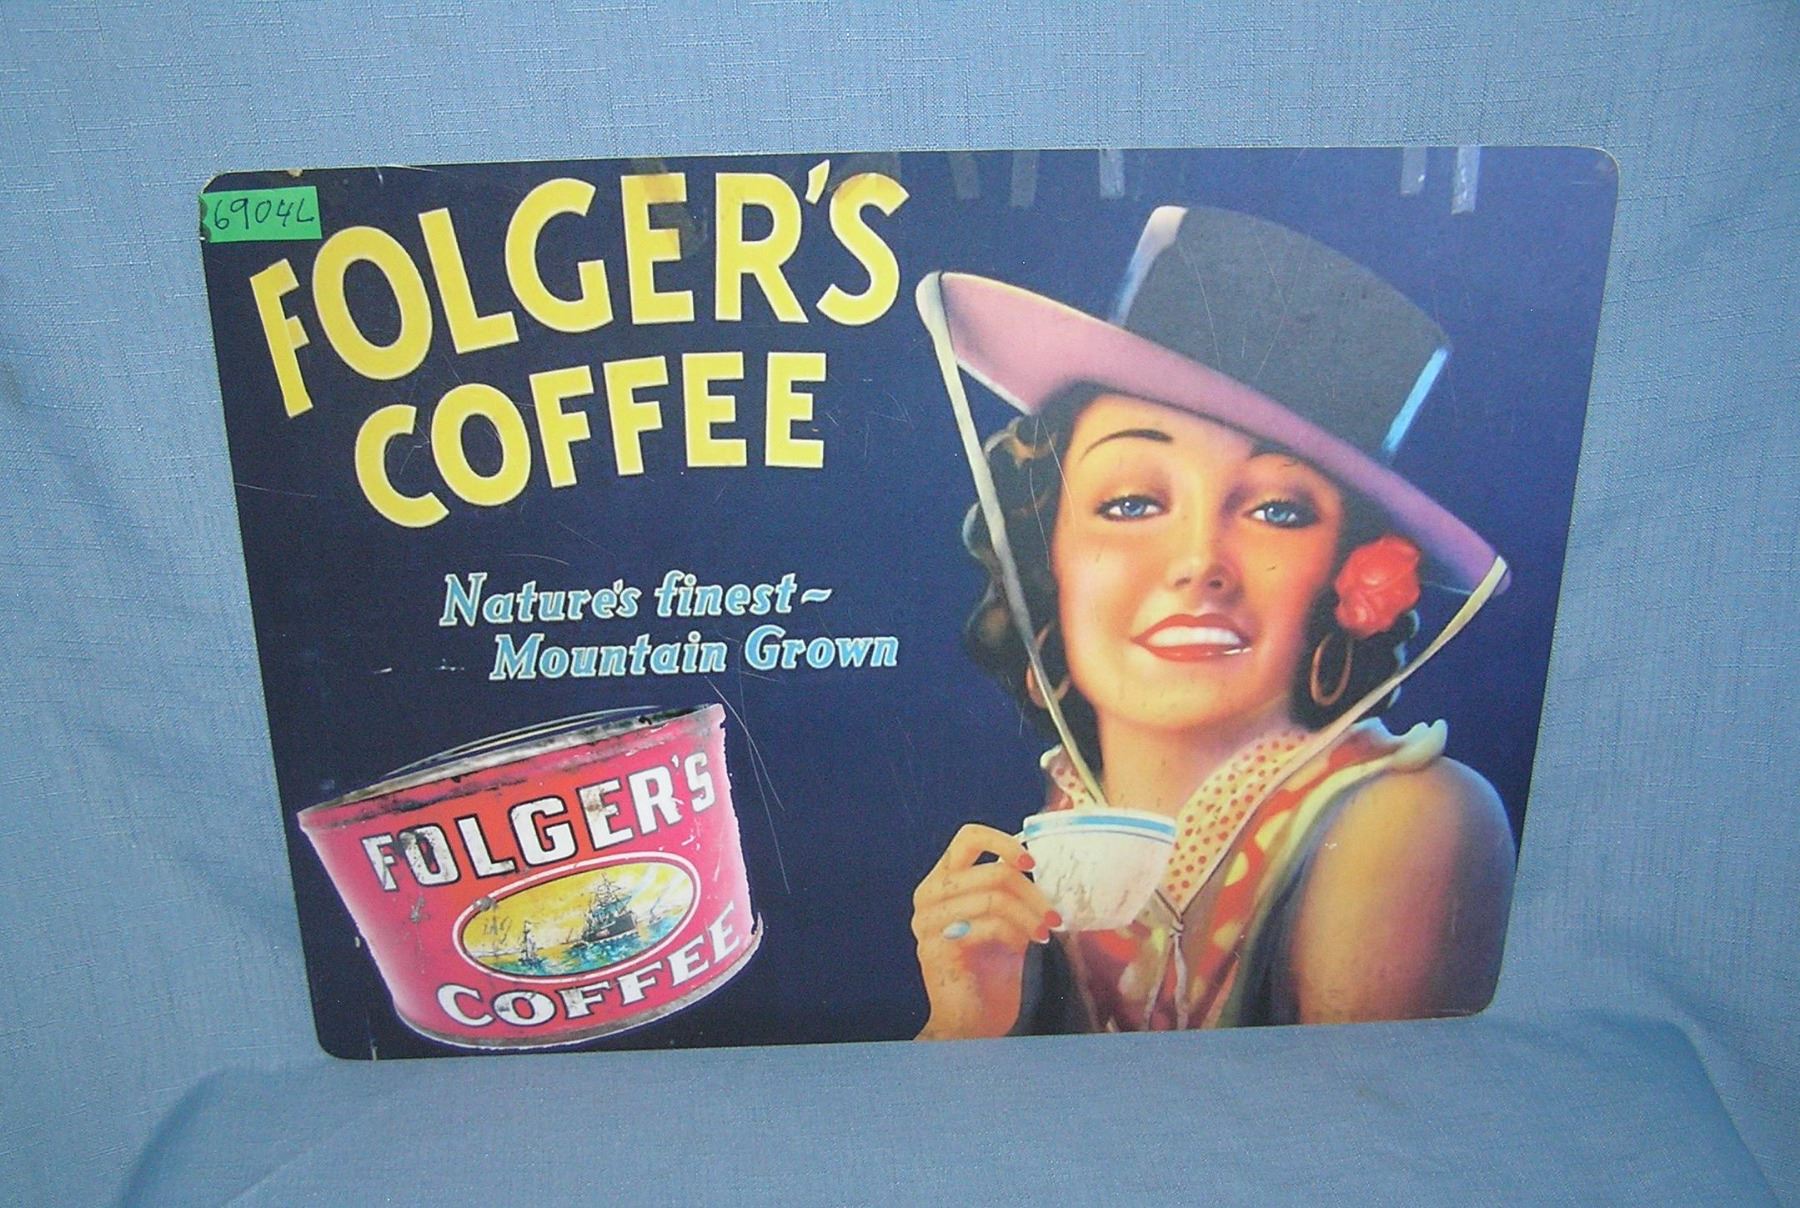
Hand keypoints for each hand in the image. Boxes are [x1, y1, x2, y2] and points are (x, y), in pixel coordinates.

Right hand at [912, 823, 1060, 1039]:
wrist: (972, 1025)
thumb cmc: (990, 974)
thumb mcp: (1006, 922)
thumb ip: (1011, 892)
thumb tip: (1042, 864)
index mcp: (941, 883)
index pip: (968, 838)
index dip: (1003, 843)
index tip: (1033, 862)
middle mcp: (928, 897)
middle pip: (991, 871)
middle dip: (1032, 893)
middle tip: (1053, 915)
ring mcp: (928, 923)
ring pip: (993, 898)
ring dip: (1029, 915)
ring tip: (1044, 932)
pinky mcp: (937, 948)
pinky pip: (987, 925)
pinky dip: (1016, 932)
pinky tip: (1026, 946)